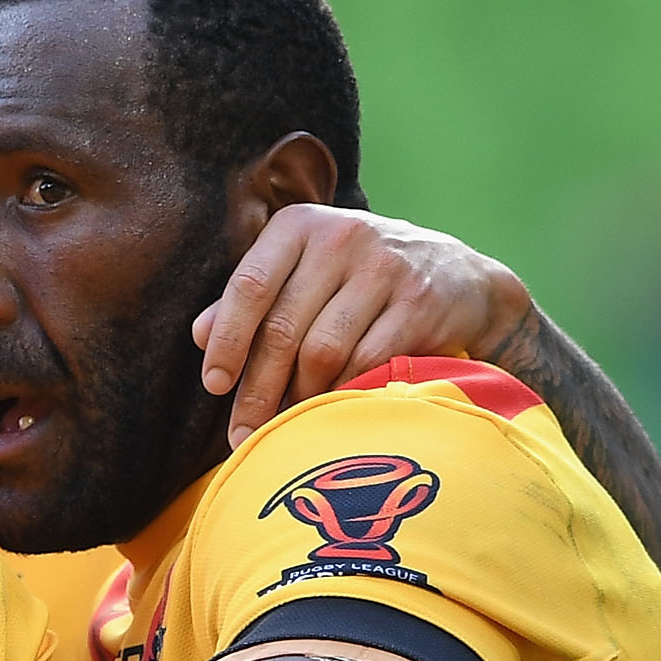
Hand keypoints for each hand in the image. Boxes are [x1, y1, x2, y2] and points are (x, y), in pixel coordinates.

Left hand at [194, 206, 532, 446]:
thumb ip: (255, 299)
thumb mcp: (306, 275)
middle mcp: (341, 236)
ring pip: (322, 351)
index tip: (214, 385)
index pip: (249, 286)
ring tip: (285, 426)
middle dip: (257, 389)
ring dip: (298, 398)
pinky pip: (365, 363)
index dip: (227, 341)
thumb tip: (199, 334)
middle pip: (283, 328)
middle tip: (242, 434)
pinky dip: (341, 395)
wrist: (461, 279)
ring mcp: (384, 266)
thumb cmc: (360, 281)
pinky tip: (328, 413)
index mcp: (300, 226)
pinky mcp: (419, 301)